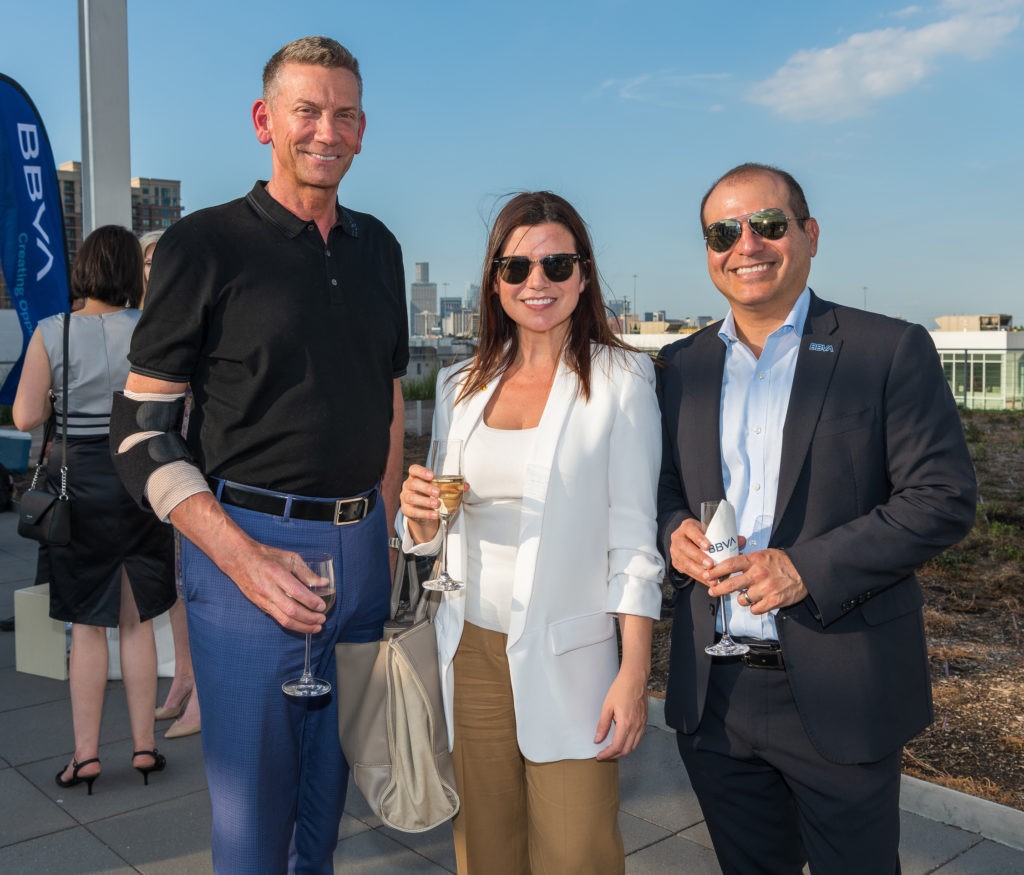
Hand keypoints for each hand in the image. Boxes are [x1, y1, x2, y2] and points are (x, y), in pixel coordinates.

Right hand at [167, 493, 329, 633]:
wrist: (238, 559)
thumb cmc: (266, 556)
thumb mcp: (289, 557)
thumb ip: (306, 572)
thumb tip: (324, 583)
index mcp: (276, 574)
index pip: (297, 592)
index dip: (311, 602)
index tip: (322, 606)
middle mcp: (269, 589)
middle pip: (291, 610)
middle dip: (309, 618)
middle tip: (322, 619)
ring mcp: (263, 600)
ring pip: (284, 619)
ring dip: (302, 626)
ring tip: (316, 627)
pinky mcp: (260, 606)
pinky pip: (277, 619)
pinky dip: (292, 624)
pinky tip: (302, 625)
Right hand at [399, 464, 467, 544]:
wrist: (422, 512)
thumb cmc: (431, 495)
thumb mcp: (439, 489)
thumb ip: (452, 486)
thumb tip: (466, 486)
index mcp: (415, 476)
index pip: (414, 470)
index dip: (421, 471)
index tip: (432, 475)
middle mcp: (408, 486)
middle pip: (413, 484)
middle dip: (426, 488)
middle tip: (438, 493)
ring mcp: (405, 498)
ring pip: (412, 498)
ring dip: (426, 501)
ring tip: (437, 504)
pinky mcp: (406, 510)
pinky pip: (414, 512)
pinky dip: (425, 514)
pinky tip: (435, 515)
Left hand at [594, 666, 647, 760]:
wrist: (635, 679)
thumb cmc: (621, 689)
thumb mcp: (607, 706)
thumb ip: (603, 725)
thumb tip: (598, 739)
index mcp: (626, 724)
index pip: (617, 747)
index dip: (607, 754)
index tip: (599, 756)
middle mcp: (636, 727)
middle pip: (626, 750)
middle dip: (614, 755)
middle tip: (604, 755)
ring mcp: (642, 724)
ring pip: (634, 746)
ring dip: (623, 751)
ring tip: (612, 750)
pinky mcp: (644, 721)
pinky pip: (638, 738)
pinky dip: (630, 744)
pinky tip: (622, 740)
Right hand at [669, 517, 746, 582]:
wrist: (688, 540)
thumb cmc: (703, 535)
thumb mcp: (711, 531)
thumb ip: (726, 536)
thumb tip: (741, 541)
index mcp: (687, 527)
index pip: (690, 530)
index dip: (698, 538)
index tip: (709, 546)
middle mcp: (678, 538)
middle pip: (685, 547)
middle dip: (698, 557)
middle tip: (711, 565)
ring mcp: (675, 551)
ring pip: (684, 562)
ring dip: (698, 571)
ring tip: (711, 578)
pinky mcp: (676, 563)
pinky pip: (686, 572)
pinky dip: (698, 577)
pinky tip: (708, 582)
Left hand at [706, 548, 807, 613]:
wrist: (805, 571)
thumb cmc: (783, 562)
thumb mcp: (764, 554)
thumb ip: (747, 559)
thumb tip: (729, 562)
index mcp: (755, 560)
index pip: (730, 564)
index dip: (715, 571)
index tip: (707, 574)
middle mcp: (758, 574)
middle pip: (731, 584)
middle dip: (718, 589)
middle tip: (713, 591)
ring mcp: (766, 589)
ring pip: (742, 599)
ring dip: (742, 599)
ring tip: (748, 594)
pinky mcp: (773, 601)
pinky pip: (754, 609)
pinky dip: (754, 607)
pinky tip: (758, 602)